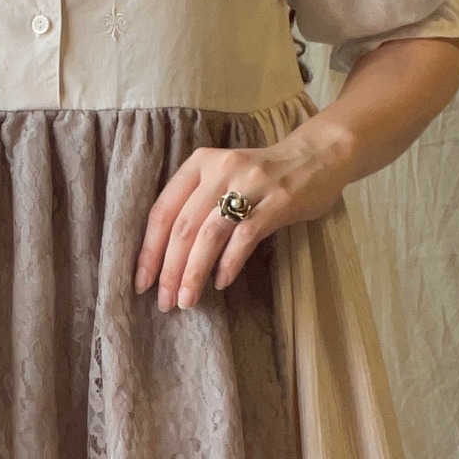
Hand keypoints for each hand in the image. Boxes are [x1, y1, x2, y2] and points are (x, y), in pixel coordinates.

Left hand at [133, 116, 355, 309]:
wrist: (317, 157)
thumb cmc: (262, 176)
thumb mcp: (222, 177)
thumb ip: (195, 204)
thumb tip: (165, 257)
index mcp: (199, 163)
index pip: (163, 211)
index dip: (148, 250)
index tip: (141, 282)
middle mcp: (221, 169)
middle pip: (183, 227)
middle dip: (169, 269)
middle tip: (165, 301)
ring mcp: (250, 184)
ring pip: (210, 235)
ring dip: (194, 272)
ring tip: (187, 300)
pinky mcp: (278, 201)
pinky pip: (245, 237)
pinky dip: (229, 264)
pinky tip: (220, 283)